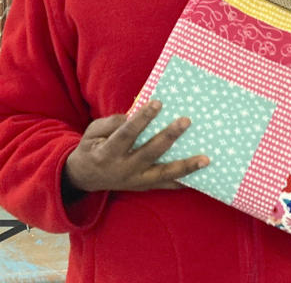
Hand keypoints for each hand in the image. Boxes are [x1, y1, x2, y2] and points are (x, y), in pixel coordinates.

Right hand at [63, 100, 208, 195]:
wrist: (85, 177)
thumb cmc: (92, 148)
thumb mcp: (92, 132)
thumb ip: (111, 123)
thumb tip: (134, 116)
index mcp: (108, 153)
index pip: (127, 134)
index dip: (142, 119)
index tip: (158, 102)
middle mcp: (124, 169)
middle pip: (150, 152)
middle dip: (169, 136)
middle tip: (186, 120)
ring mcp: (136, 181)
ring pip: (163, 174)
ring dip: (186, 166)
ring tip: (206, 159)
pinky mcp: (144, 187)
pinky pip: (166, 185)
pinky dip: (182, 182)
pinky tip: (200, 177)